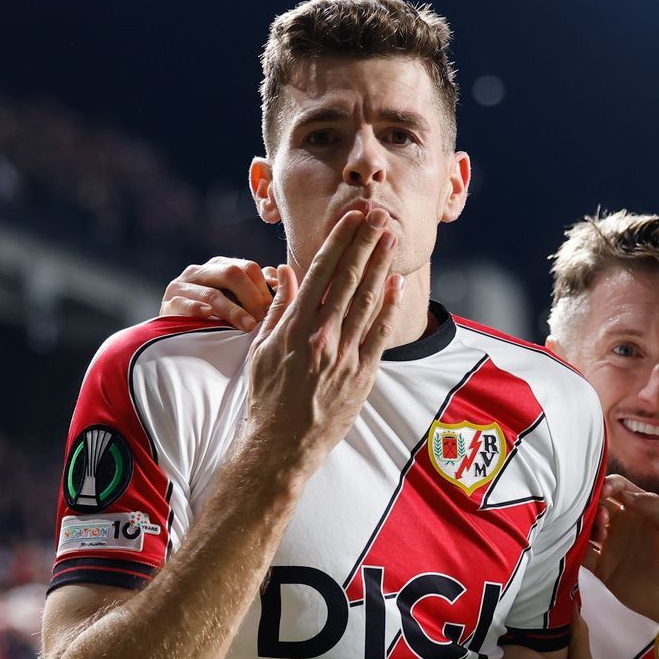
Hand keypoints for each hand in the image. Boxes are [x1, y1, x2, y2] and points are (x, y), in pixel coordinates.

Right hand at [160, 256, 276, 331]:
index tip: (274, 309)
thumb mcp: (235, 301)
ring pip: (212, 293)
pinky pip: (184, 304)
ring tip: (247, 326)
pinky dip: (197, 309)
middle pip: (231, 274)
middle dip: (251, 298)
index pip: (247, 268)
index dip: (264, 288)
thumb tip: (282, 280)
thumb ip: (257, 289)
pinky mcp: (169, 303)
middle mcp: (200, 271)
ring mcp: (182, 286)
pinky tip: (208, 316)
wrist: (175, 330)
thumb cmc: (213, 317)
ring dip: (232, 311)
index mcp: (219, 266)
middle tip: (263, 319)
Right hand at [241, 209, 400, 475]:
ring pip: (367, 301)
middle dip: (364, 243)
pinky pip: (380, 335)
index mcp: (293, 327)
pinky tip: (397, 284)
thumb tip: (290, 275)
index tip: (350, 218)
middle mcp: (320, 337)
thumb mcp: (261, 349)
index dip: (338, 241)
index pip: (320, 273)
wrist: (280, 445)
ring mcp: (344, 356)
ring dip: (380, 266)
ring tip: (390, 236)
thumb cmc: (266, 397)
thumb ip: (278, 309)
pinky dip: (389, 308)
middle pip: (348, 279)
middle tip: (377, 213)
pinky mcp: (361, 376)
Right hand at [582, 476, 658, 645]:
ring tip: (600, 536)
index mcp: (639, 511)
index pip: (617, 487)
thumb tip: (625, 493)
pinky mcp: (602, 568)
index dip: (607, 484)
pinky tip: (577, 545)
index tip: (604, 491)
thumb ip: (652, 505)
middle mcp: (621, 525)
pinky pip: (581, 553)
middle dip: (592, 504)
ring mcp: (610, 546)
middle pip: (596, 504)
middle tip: (601, 516)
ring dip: (585, 525)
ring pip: (585, 527)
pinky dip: (573, 547)